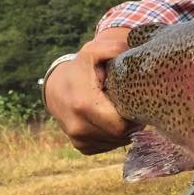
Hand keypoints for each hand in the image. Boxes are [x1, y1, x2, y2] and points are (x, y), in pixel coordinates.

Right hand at [43, 27, 140, 153]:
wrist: (57, 87)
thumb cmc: (81, 68)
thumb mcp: (94, 51)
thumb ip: (113, 48)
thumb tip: (131, 50)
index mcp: (84, 105)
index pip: (121, 125)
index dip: (134, 116)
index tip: (136, 102)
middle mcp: (78, 127)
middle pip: (120, 135)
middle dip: (131, 123)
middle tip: (134, 106)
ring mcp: (79, 139)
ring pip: (115, 142)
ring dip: (124, 130)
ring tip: (121, 110)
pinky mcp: (81, 146)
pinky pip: (108, 145)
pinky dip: (114, 136)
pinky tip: (112, 119)